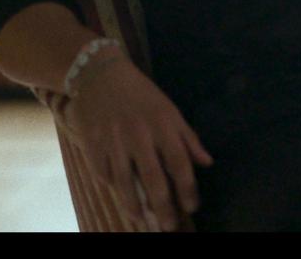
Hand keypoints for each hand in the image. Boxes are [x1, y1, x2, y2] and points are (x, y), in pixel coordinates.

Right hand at [61, 56, 213, 230]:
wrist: (100, 75)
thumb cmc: (141, 94)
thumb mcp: (169, 109)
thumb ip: (188, 138)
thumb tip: (207, 163)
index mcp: (162, 124)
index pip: (179, 163)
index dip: (188, 189)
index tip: (192, 207)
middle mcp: (138, 135)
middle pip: (153, 179)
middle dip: (163, 207)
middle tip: (169, 226)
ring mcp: (113, 142)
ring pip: (125, 183)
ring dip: (136, 207)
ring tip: (145, 222)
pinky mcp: (92, 145)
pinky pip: (104, 175)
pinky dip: (114, 190)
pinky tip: (123, 201)